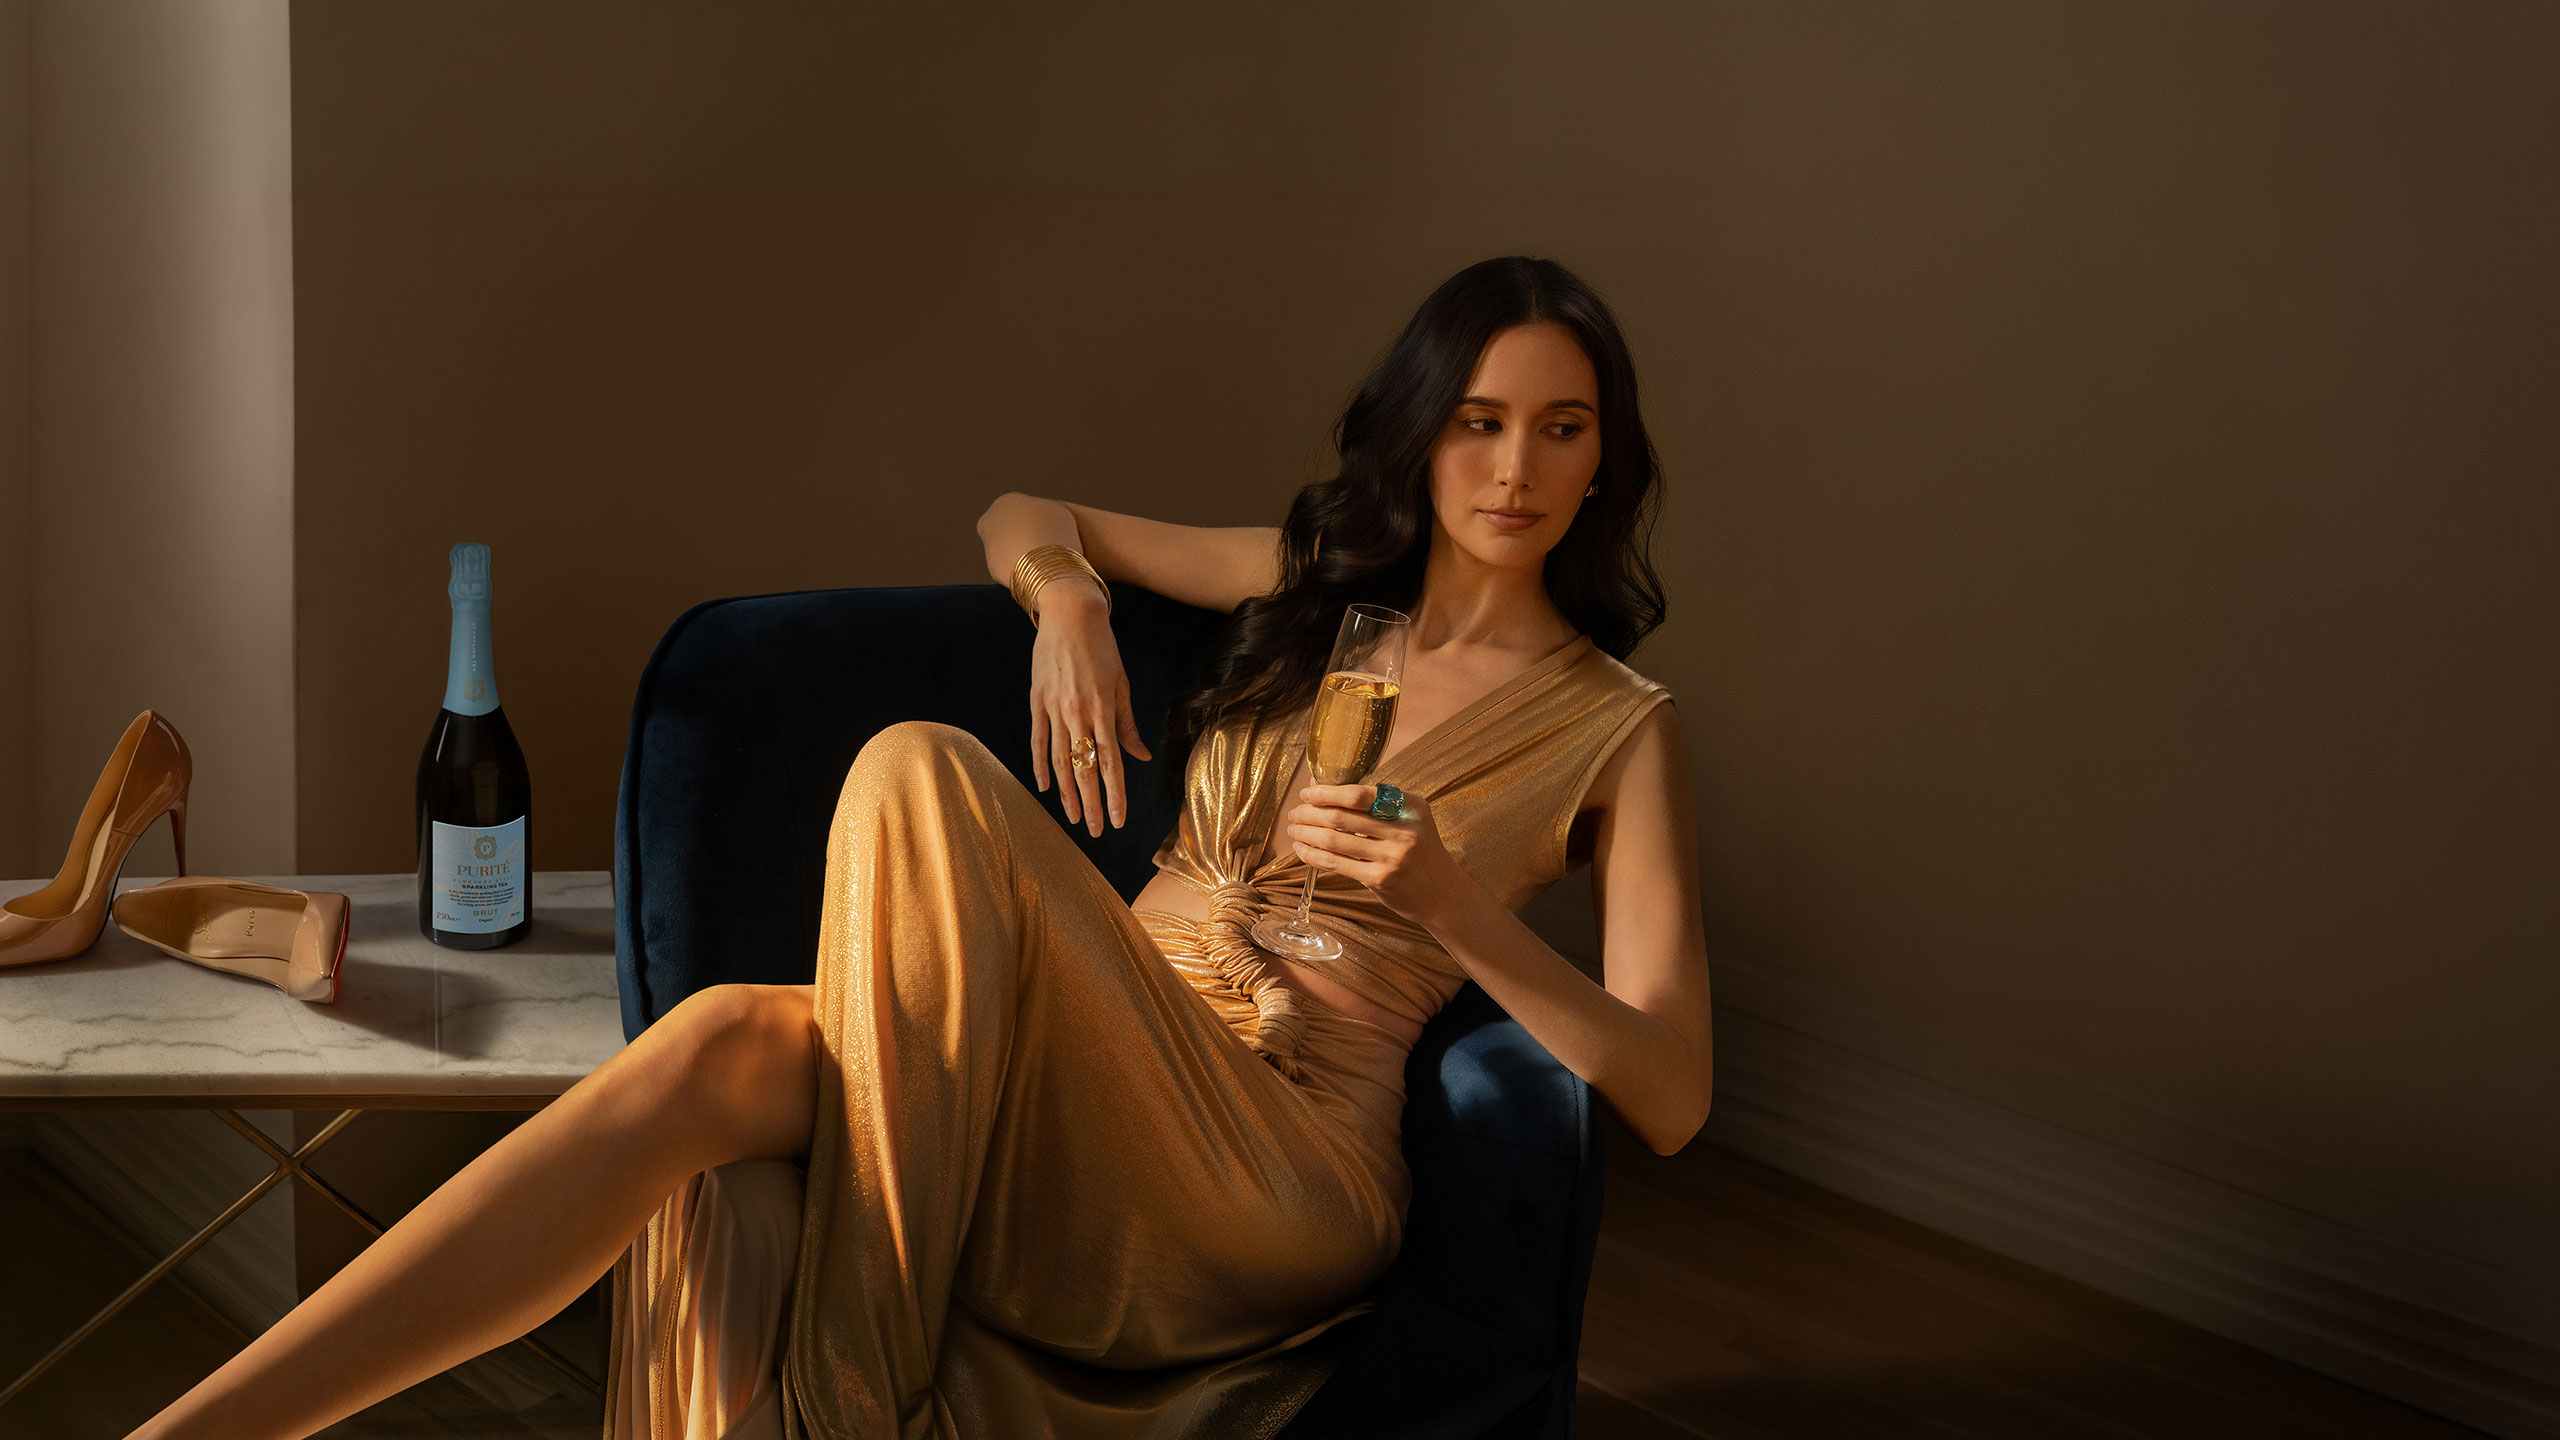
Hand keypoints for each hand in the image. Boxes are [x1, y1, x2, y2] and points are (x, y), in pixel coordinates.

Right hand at [1027, 584, 1151, 836]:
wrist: (1070, 613)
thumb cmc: (1102, 648)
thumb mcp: (1121, 683)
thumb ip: (1127, 724)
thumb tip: (1140, 757)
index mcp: (1104, 709)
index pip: (1111, 763)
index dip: (1115, 795)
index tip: (1119, 821)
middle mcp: (1079, 713)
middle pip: (1085, 769)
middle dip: (1092, 804)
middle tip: (1097, 831)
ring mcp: (1054, 708)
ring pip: (1060, 760)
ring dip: (1068, 793)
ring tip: (1074, 818)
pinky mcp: (1037, 701)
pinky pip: (1039, 740)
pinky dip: (1041, 765)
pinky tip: (1045, 787)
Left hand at [1286, 783, 1465, 920]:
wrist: (1442, 894)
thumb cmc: (1419, 852)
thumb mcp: (1408, 820)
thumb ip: (1373, 803)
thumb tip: (1322, 786)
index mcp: (1410, 806)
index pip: (1359, 793)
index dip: (1326, 792)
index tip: (1307, 793)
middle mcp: (1403, 829)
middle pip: (1342, 816)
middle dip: (1310, 812)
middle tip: (1295, 813)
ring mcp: (1392, 856)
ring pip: (1335, 840)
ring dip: (1307, 833)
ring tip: (1294, 830)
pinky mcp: (1380, 879)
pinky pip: (1337, 863)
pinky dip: (1313, 855)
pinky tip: (1302, 849)